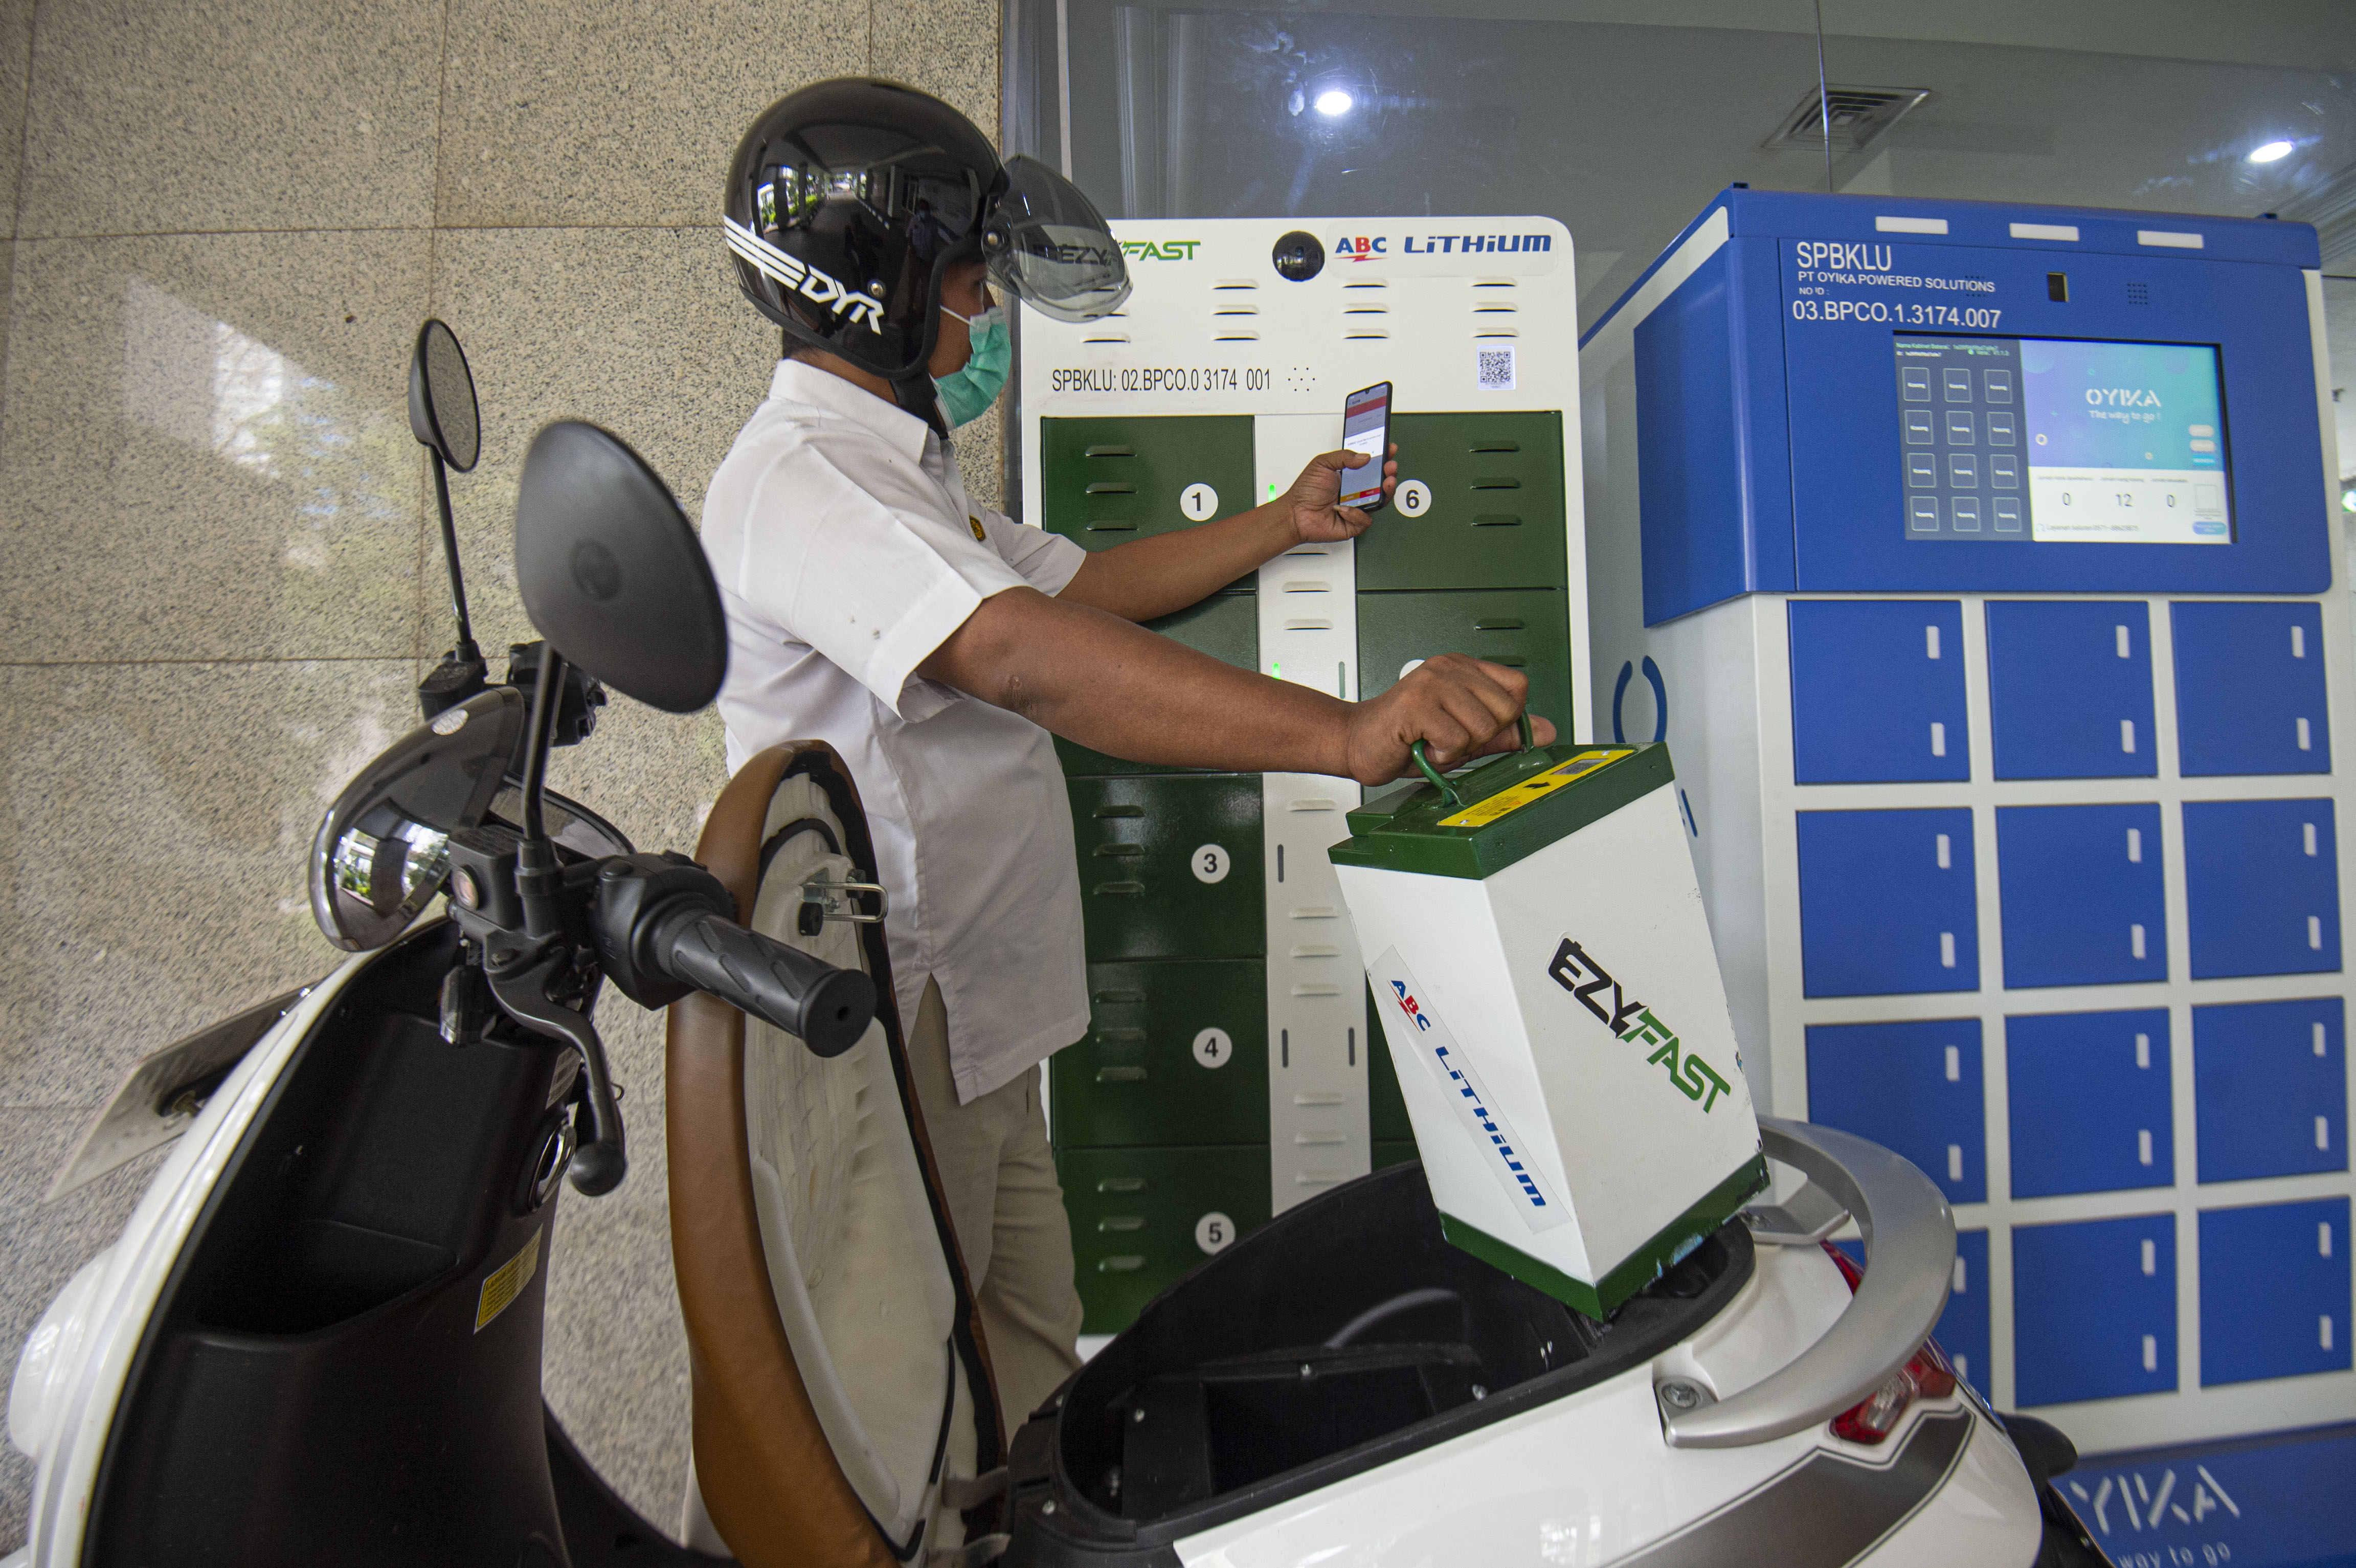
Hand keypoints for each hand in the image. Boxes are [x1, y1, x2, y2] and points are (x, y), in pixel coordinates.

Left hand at [1282, 444, 1397, 545]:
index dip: (1382, 457)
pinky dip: (1356, 513)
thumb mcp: (1322, 464)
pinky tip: (1344, 508)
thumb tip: (1364, 457)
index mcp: (1350, 476)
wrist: (1295, 514)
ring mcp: (1357, 507)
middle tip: (1390, 466)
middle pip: (1381, 482)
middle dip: (1389, 473)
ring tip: (1385, 482)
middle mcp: (1356, 491)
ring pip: (1380, 501)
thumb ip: (1343, 457)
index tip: (1389, 449)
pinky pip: (1365, 519)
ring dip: (1385, 491)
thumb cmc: (1306, 491)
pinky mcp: (1354, 524)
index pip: (1372, 465)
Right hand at [1340, 653, 1556, 785]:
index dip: (1506, 716)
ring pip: (1482, 727)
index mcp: (1463, 668)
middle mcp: (1449, 668)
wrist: (1357, 743)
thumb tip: (1547, 731)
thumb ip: (1504, 732)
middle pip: (1505, 709)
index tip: (1478, 727)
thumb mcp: (1465, 735)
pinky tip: (1422, 745)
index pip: (1518, 686)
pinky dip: (1441, 754)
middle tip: (1449, 736)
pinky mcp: (1417, 704)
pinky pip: (1456, 740)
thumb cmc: (1406, 737)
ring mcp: (1432, 682)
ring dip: (1458, 748)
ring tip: (1433, 740)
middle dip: (1481, 736)